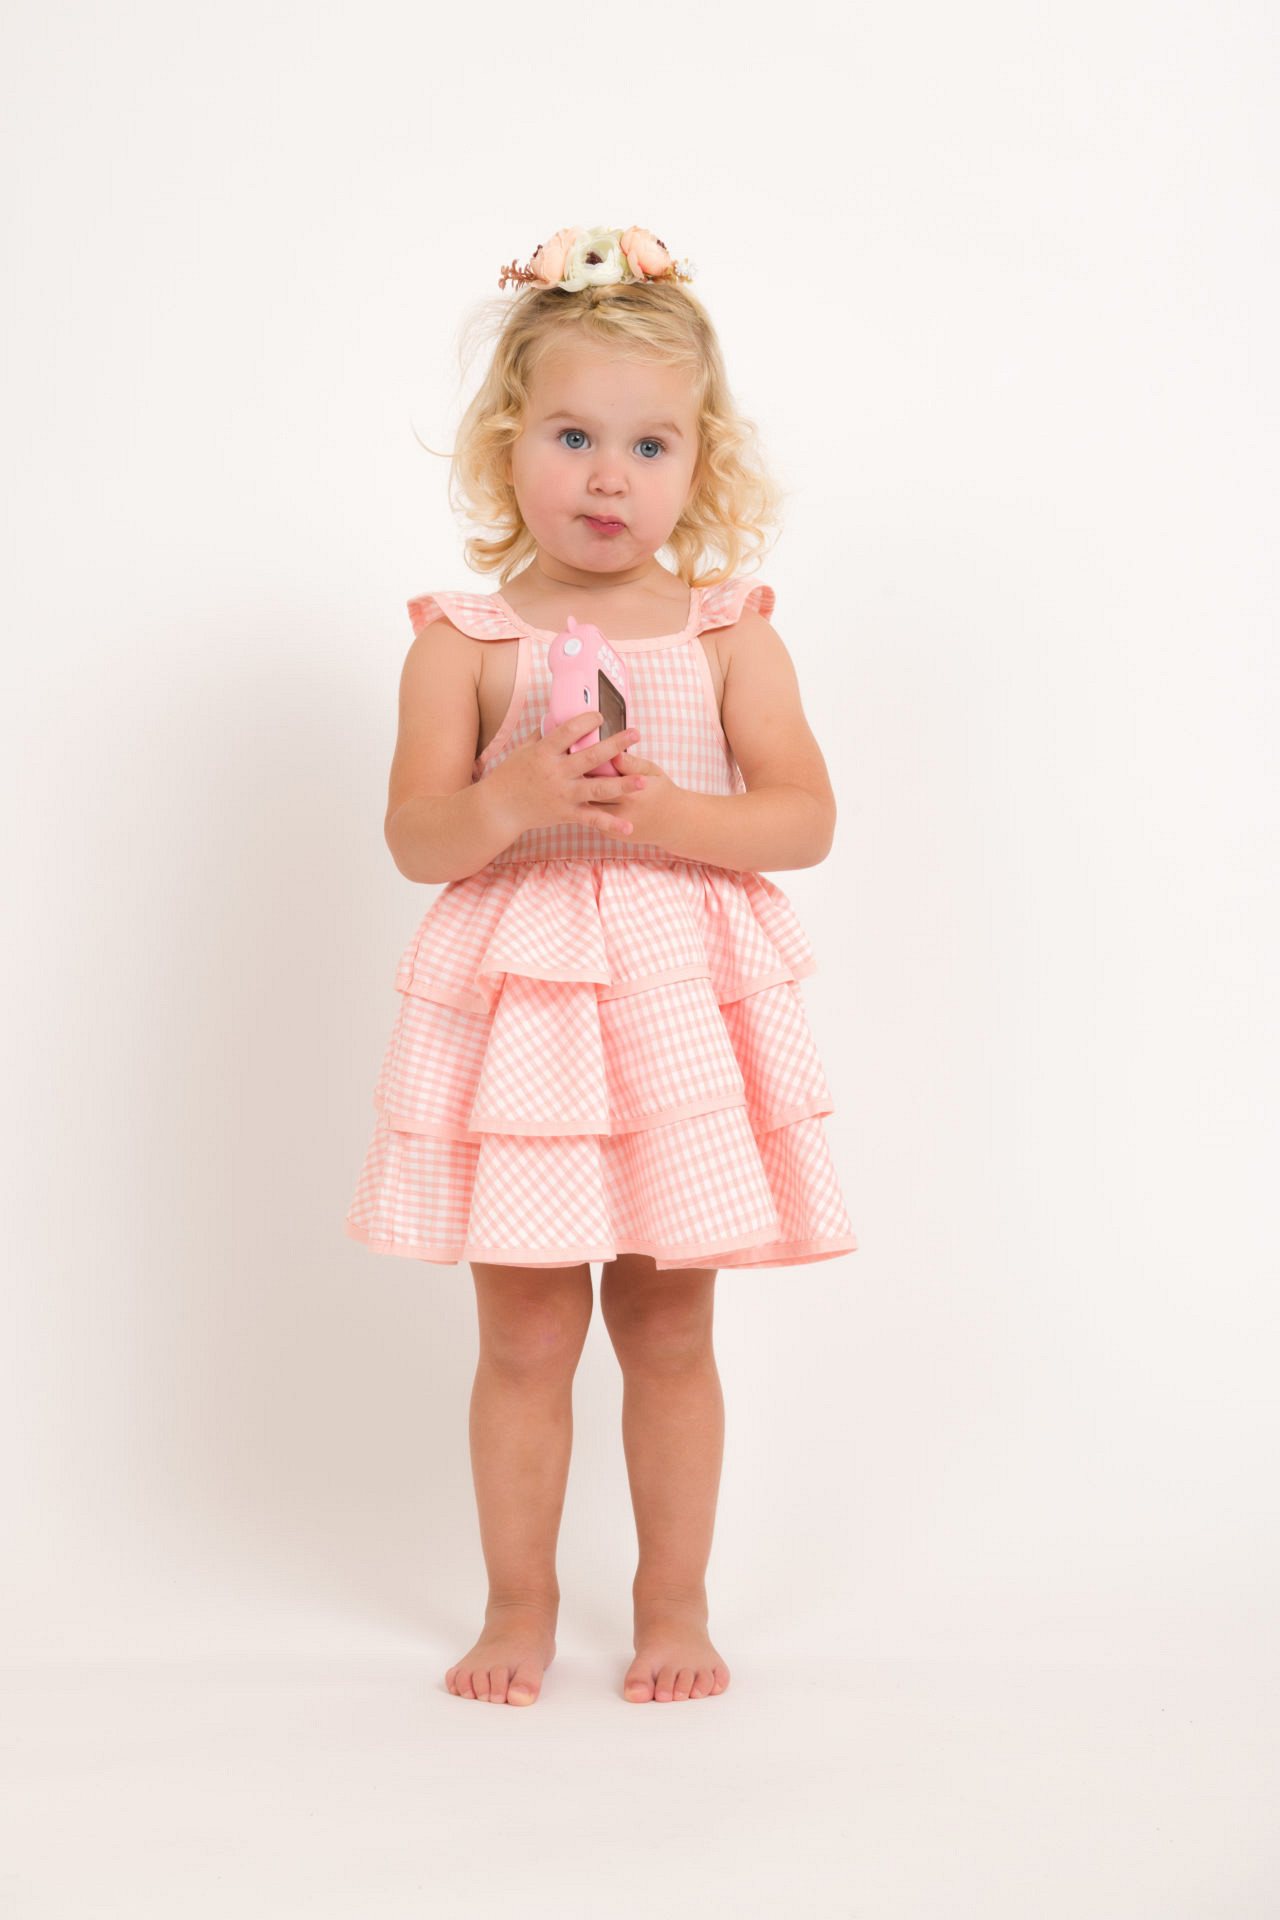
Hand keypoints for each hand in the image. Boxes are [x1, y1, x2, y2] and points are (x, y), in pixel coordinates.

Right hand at [487, 711, 646, 840]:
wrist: (499, 809)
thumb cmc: (510, 776)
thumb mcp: (523, 750)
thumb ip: (543, 734)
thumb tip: (558, 716)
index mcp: (544, 753)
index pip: (568, 732)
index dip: (586, 721)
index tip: (601, 715)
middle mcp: (556, 773)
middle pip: (591, 757)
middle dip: (615, 745)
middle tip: (636, 733)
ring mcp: (563, 795)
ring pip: (598, 789)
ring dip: (623, 785)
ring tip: (644, 781)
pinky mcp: (567, 814)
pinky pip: (592, 819)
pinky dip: (611, 824)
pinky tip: (629, 827)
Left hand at [581, 746, 685, 850]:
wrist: (673, 823)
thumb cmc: (661, 791)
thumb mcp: (652, 772)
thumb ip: (632, 764)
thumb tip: (614, 753)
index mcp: (634, 792)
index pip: (603, 776)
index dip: (589, 765)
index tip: (580, 753)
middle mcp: (624, 811)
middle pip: (591, 793)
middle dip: (581, 780)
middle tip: (572, 767)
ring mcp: (616, 826)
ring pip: (589, 807)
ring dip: (581, 795)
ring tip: (575, 781)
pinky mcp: (611, 834)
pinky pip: (593, 818)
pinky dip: (587, 808)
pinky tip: (582, 797)